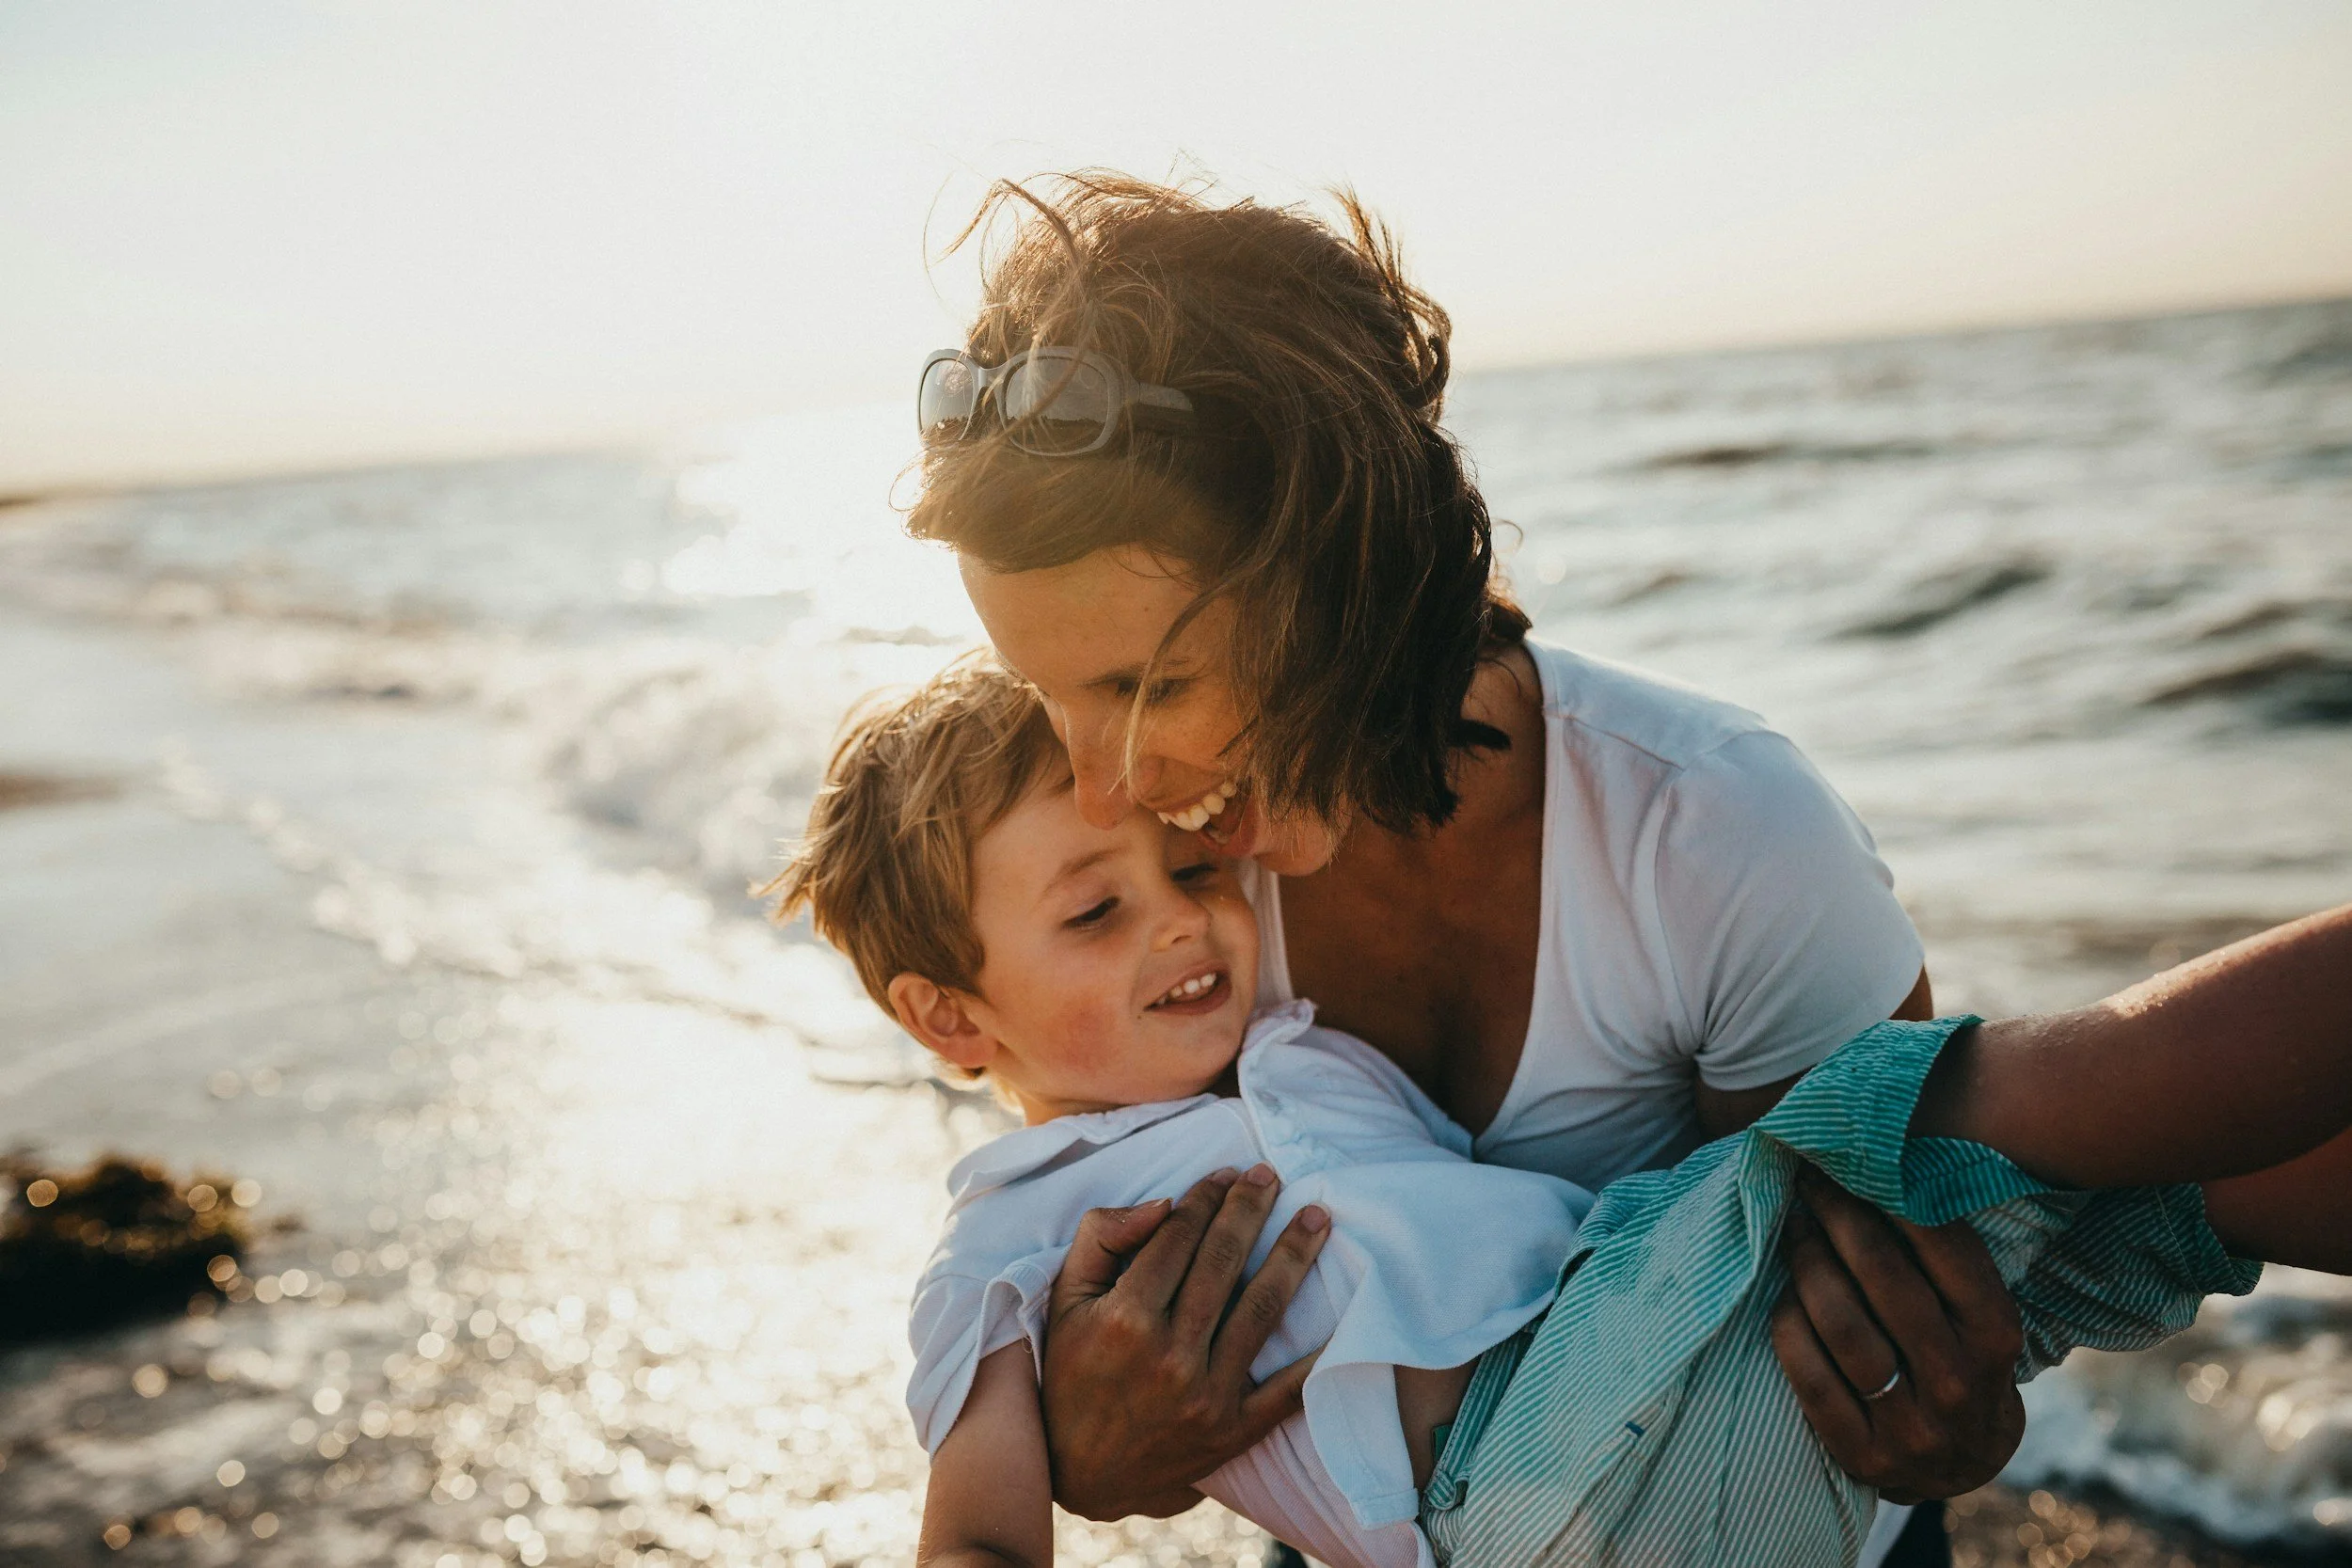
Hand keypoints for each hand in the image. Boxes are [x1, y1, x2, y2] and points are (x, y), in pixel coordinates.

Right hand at [1040, 1166, 1330, 1520]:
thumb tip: (1163, 1203)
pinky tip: (1344, 1314)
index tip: (1225, 1174)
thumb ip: (1102, 1239)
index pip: (1178, 1238)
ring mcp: (1206, 1395)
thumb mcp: (1064, 1300)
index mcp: (1124, 1319)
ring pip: (1261, 1310)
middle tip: (1271, 1175)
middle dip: (1251, 1209)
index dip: (1205, 1198)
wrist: (1080, 1472)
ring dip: (1294, 1256)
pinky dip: (1319, 1354)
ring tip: (1317, 1218)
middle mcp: (1169, 1355)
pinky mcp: (1234, 1431)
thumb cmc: (1071, 1373)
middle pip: (1223, 1263)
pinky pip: (1288, 1389)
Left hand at [1769, 1164, 2025, 1503]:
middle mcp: (1959, 1382)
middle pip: (1885, 1279)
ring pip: (1843, 1326)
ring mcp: (1911, 1427)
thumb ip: (1944, 1259)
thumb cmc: (1961, 1361)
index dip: (1892, 1196)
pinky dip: (1790, 1326)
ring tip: (1792, 1228)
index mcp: (1996, 1336)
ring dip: (1808, 1264)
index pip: (1946, 1250)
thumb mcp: (1978, 1316)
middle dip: (1840, 1217)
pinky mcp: (1863, 1455)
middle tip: (1810, 1181)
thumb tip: (1883, 1167)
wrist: (1961, 1465)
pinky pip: (1809, 1377)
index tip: (1853, 1161)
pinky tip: (1783, 1294)